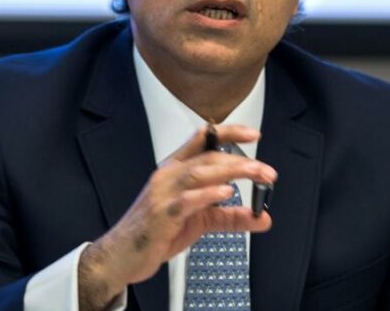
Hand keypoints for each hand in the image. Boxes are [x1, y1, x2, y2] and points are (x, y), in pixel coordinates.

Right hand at [77, 124, 276, 309]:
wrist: (123, 255)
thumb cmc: (157, 231)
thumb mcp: (199, 221)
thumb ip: (229, 217)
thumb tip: (261, 217)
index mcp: (175, 169)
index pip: (202, 141)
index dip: (228, 133)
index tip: (253, 134)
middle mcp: (168, 175)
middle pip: (207, 156)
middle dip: (240, 161)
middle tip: (266, 171)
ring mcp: (163, 193)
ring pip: (199, 172)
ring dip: (231, 171)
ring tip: (255, 175)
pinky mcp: (162, 214)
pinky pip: (186, 199)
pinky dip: (207, 194)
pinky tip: (226, 193)